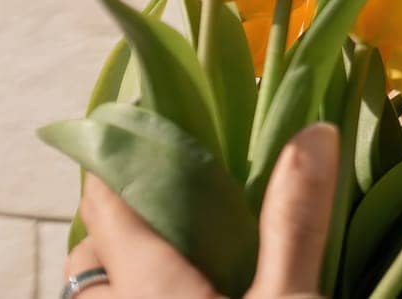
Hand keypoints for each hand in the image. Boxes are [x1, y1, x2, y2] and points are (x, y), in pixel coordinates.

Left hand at [61, 122, 339, 298]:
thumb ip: (293, 222)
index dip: (119, 155)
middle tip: (171, 200)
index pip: (105, 201)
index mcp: (146, 284)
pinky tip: (195, 288)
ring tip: (178, 253)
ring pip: (100, 292)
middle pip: (88, 254)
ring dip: (124, 270)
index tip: (147, 120)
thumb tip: (313, 131)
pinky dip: (142, 292)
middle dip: (118, 224)